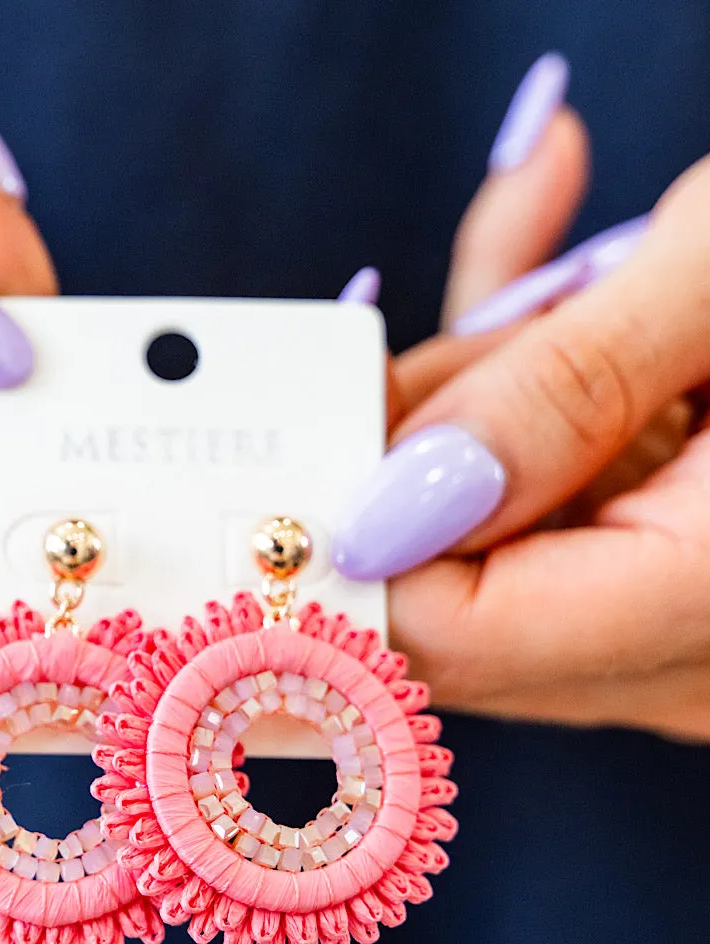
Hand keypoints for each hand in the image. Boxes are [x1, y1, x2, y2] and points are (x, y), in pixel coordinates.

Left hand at [338, 69, 709, 740]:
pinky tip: (560, 260)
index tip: (298, 422)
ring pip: (509, 548)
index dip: (347, 532)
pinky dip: (554, 409)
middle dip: (405, 455)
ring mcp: (701, 635)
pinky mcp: (697, 586)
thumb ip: (565, 388)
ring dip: (488, 405)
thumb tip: (389, 495)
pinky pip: (574, 521)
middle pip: (457, 598)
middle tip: (380, 334)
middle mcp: (700, 664)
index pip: (444, 635)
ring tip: (535, 255)